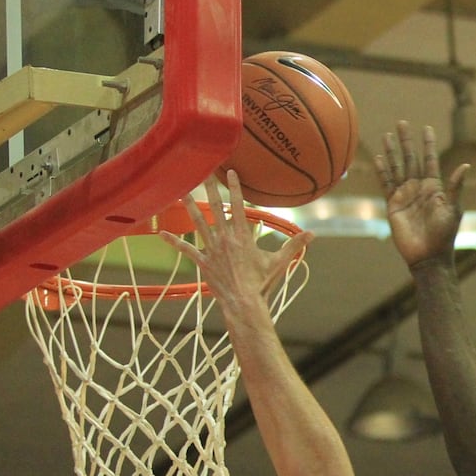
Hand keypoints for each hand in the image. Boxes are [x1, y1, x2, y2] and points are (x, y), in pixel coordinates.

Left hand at [160, 171, 311, 317]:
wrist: (244, 303)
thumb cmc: (262, 283)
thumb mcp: (280, 262)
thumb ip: (294, 246)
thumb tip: (313, 235)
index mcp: (243, 236)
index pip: (239, 206)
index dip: (235, 188)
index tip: (230, 172)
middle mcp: (225, 238)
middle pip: (216, 208)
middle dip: (210, 188)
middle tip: (203, 172)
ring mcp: (212, 249)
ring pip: (198, 222)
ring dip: (189, 205)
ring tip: (180, 190)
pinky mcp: (203, 262)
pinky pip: (187, 249)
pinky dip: (175, 241)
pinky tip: (161, 233)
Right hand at [377, 120, 468, 268]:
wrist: (428, 256)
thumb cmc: (444, 235)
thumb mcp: (453, 210)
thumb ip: (455, 187)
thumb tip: (465, 164)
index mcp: (435, 188)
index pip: (430, 160)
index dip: (428, 144)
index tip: (427, 128)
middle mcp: (419, 188)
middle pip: (411, 159)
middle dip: (407, 142)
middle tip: (402, 123)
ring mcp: (406, 195)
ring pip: (397, 168)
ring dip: (392, 152)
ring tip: (387, 135)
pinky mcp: (394, 205)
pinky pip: (387, 183)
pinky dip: (383, 170)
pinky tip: (379, 157)